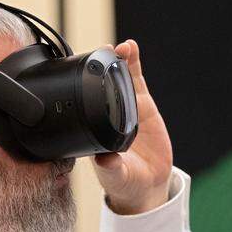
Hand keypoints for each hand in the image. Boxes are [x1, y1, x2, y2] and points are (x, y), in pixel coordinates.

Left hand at [92, 39, 172, 213]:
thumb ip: (112, 168)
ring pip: (119, 78)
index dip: (85, 83)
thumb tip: (105, 160)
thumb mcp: (117, 176)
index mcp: (95, 129)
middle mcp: (107, 114)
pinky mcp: (143, 106)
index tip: (84, 70)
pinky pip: (137, 82)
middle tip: (104, 50)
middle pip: (102, 84)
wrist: (147, 184)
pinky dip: (134, 65)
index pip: (86, 101)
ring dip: (119, 60)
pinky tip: (131, 49)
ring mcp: (125, 107)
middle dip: (102, 65)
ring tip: (122, 47)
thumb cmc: (125, 181)